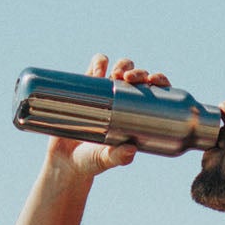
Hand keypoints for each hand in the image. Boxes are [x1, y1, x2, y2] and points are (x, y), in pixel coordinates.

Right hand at [46, 53, 172, 177]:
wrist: (65, 161)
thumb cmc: (91, 162)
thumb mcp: (105, 160)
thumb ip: (118, 157)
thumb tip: (131, 150)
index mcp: (137, 115)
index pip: (155, 92)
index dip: (159, 81)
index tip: (153, 81)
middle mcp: (123, 101)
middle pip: (138, 77)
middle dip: (137, 72)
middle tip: (128, 80)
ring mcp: (105, 92)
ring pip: (120, 68)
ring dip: (122, 65)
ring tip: (115, 75)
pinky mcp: (86, 87)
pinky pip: (95, 67)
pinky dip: (99, 62)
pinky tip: (101, 65)